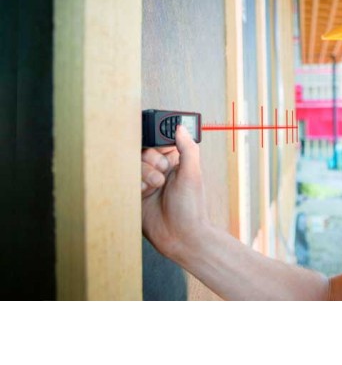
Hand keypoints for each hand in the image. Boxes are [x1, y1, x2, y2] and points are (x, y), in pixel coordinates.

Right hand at [141, 125, 209, 259]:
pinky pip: (126, 182)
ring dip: (143, 175)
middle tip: (161, 175)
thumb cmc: (191, 208)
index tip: (159, 151)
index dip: (156, 146)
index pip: (157, 143)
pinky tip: (144, 194)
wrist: (181, 237)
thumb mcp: (193, 174)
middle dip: (150, 162)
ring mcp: (146, 183)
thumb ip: (187, 148)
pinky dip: (133, 185)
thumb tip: (180, 127)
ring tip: (154, 188)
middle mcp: (159, 171)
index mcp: (174, 162)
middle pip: (142, 153)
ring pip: (133, 166)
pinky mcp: (135, 196)